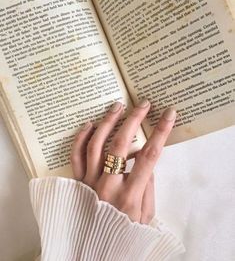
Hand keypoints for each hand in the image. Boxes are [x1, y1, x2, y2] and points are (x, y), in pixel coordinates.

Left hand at [70, 100, 175, 223]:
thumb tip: (146, 161)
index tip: (168, 114)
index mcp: (130, 195)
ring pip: (96, 144)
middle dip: (134, 119)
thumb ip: (148, 186)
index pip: (149, 156)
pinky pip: (76, 155)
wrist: (94, 251)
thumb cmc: (124, 235)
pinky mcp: (77, 182)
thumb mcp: (145, 215)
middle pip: (120, 143)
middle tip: (142, 104)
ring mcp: (89, 182)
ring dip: (107, 122)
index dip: (160, 132)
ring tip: (117, 106)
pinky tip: (90, 124)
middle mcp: (107, 185)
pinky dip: (81, 137)